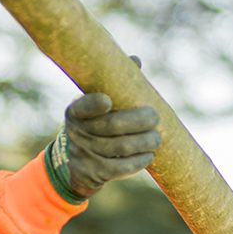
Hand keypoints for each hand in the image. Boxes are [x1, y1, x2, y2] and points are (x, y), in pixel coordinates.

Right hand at [45, 91, 161, 199]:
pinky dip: (139, 161)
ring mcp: (84, 154)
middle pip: (112, 125)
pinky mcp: (93, 172)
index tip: (108, 101)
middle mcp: (76, 132)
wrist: (75, 163)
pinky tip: (148, 156)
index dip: (94, 104)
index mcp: (76, 111)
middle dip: (139, 120)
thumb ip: (113, 84)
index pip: (83, 106)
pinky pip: (121, 168)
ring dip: (145, 142)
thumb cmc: (94, 125)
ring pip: (121, 147)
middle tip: (155, 117)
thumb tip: (136, 61)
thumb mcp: (95, 106)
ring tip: (157, 138)